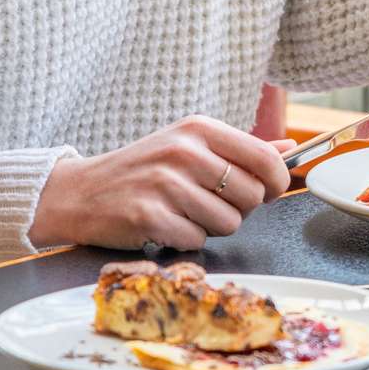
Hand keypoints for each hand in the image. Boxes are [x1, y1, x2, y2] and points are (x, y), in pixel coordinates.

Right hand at [29, 116, 293, 251]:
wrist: (79, 192)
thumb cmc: (143, 170)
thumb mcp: (190, 146)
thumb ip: (241, 149)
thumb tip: (289, 148)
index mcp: (199, 129)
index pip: (265, 158)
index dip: (278, 181)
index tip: (270, 191)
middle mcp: (183, 152)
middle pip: (251, 195)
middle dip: (240, 208)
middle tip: (212, 204)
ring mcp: (164, 184)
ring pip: (228, 222)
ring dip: (212, 226)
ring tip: (185, 213)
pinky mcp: (148, 217)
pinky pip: (197, 239)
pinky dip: (187, 239)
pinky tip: (166, 226)